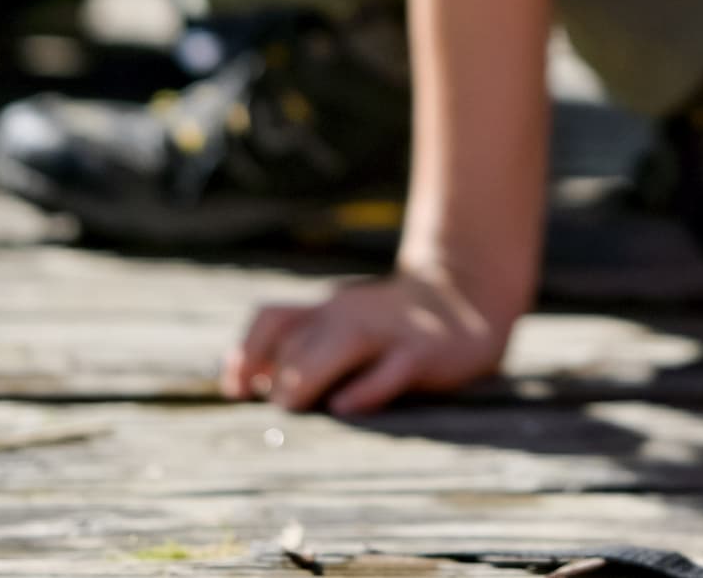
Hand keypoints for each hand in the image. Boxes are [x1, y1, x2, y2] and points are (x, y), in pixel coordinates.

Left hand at [226, 267, 512, 416]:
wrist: (466, 295)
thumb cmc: (389, 327)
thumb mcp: (341, 328)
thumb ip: (300, 350)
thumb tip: (252, 385)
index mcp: (327, 311)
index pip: (272, 319)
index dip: (246, 353)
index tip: (236, 389)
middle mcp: (351, 315)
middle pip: (301, 336)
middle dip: (280, 375)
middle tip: (280, 407)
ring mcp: (389, 331)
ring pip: (342, 344)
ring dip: (309, 375)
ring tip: (296, 404)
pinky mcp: (425, 351)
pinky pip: (393, 368)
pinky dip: (366, 388)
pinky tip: (347, 406)